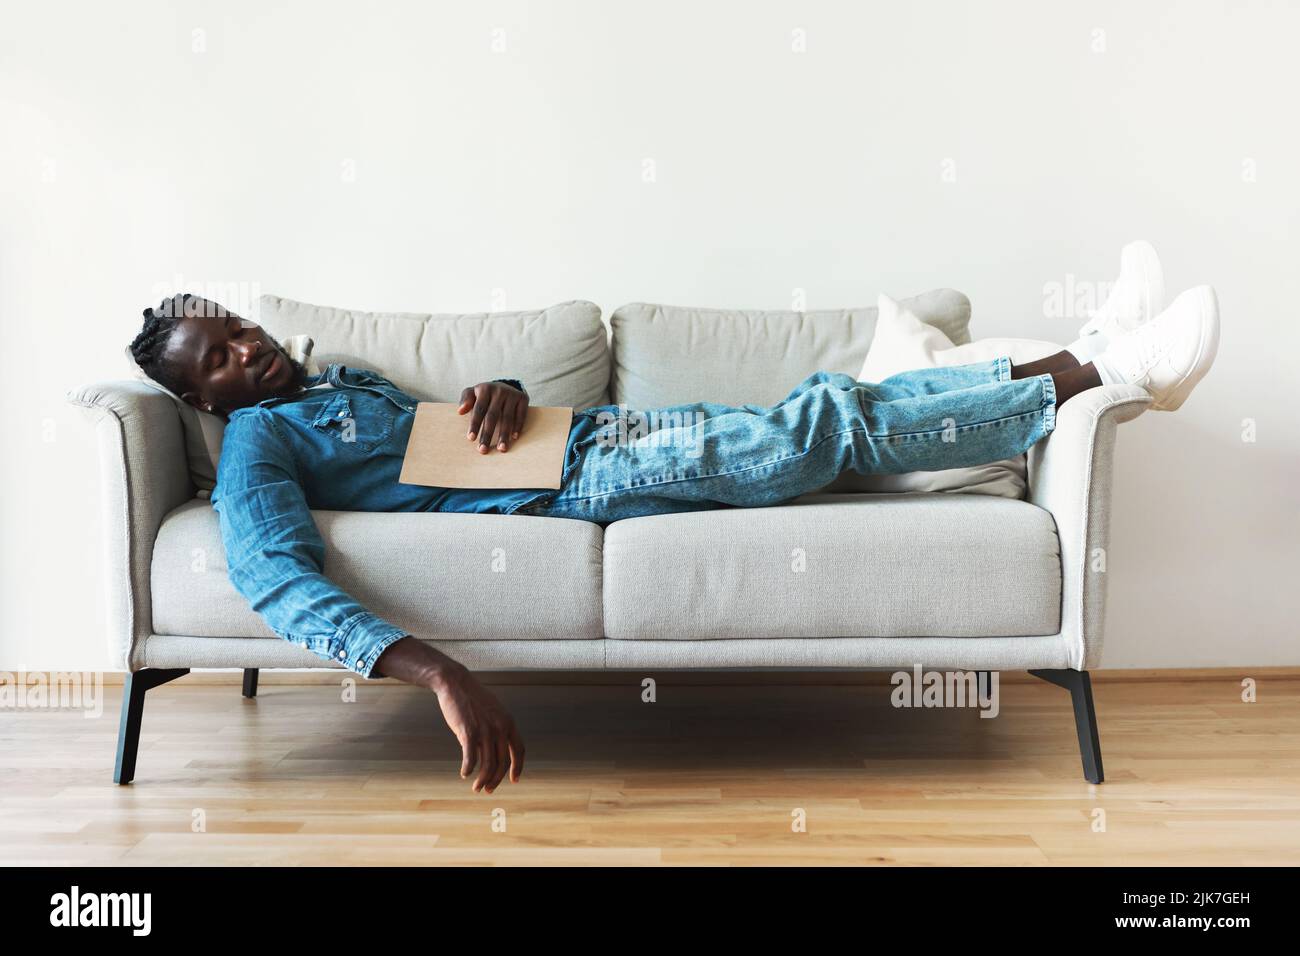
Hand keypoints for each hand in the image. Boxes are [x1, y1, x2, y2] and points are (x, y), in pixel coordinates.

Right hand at [432, 664, 524, 792]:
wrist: (456, 683)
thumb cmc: (473, 698)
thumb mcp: (494, 711)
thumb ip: (499, 728)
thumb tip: (498, 748)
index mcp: (509, 722)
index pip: (519, 750)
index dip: (517, 767)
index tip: (514, 780)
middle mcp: (500, 727)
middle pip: (503, 762)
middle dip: (496, 779)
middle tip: (489, 789)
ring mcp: (485, 730)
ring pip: (488, 764)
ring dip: (483, 780)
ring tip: (477, 788)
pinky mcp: (468, 732)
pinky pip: (471, 758)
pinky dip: (468, 769)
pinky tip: (464, 774)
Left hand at [458, 381, 528, 453]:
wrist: (505, 385)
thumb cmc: (485, 394)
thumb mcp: (473, 392)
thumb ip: (465, 399)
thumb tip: (460, 411)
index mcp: (484, 389)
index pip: (479, 409)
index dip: (475, 425)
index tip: (471, 439)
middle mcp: (499, 391)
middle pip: (492, 416)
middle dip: (487, 434)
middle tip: (483, 450)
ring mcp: (512, 394)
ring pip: (507, 417)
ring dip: (504, 435)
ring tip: (501, 449)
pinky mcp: (523, 398)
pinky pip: (521, 415)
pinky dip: (518, 426)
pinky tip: (514, 438)